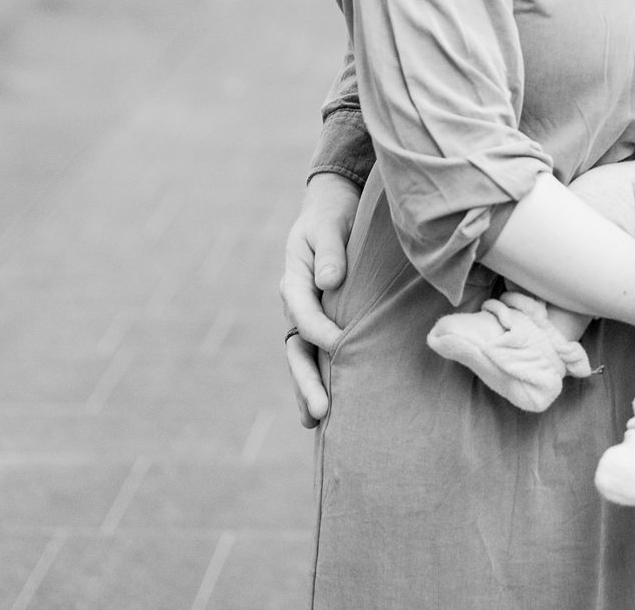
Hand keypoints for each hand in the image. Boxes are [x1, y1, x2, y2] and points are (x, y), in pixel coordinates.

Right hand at [280, 171, 360, 425]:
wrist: (331, 212)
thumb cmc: (332, 218)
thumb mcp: (329, 226)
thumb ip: (329, 251)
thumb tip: (329, 282)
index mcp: (294, 281)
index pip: (304, 313)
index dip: (320, 331)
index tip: (340, 344)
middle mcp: (296, 305)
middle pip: (297, 349)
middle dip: (307, 381)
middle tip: (321, 411)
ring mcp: (305, 318)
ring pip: (303, 360)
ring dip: (308, 390)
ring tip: (316, 422)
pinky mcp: (319, 325)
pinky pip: (315, 356)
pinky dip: (317, 381)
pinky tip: (323, 411)